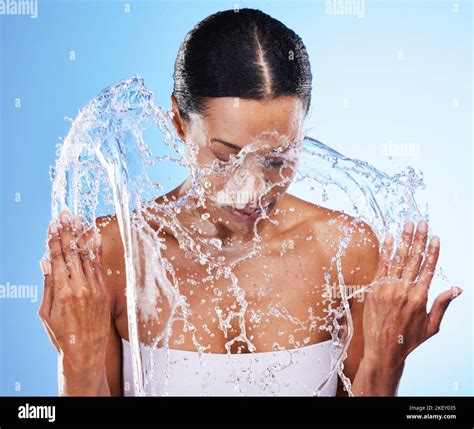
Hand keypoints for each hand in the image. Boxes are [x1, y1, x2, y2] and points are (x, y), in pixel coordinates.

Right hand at [38, 211, 109, 370]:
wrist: (85, 351)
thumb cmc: (61, 334)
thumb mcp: (46, 312)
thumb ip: (48, 284)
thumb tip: (45, 260)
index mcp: (62, 292)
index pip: (57, 258)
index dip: (55, 239)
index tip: (53, 224)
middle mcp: (80, 287)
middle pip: (72, 253)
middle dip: (68, 231)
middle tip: (65, 214)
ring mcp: (95, 289)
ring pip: (88, 257)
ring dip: (82, 236)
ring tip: (79, 219)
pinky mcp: (104, 292)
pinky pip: (99, 267)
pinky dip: (96, 250)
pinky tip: (94, 236)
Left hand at [362, 219, 461, 369]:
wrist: (382, 350)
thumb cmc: (409, 340)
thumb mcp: (431, 326)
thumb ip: (443, 304)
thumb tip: (458, 289)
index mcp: (420, 297)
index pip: (428, 268)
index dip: (433, 251)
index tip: (436, 237)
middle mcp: (404, 290)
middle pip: (413, 258)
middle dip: (419, 238)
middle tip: (422, 222)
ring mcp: (387, 288)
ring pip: (397, 258)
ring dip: (403, 239)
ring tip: (408, 224)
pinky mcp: (374, 289)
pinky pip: (380, 266)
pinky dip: (385, 251)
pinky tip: (389, 237)